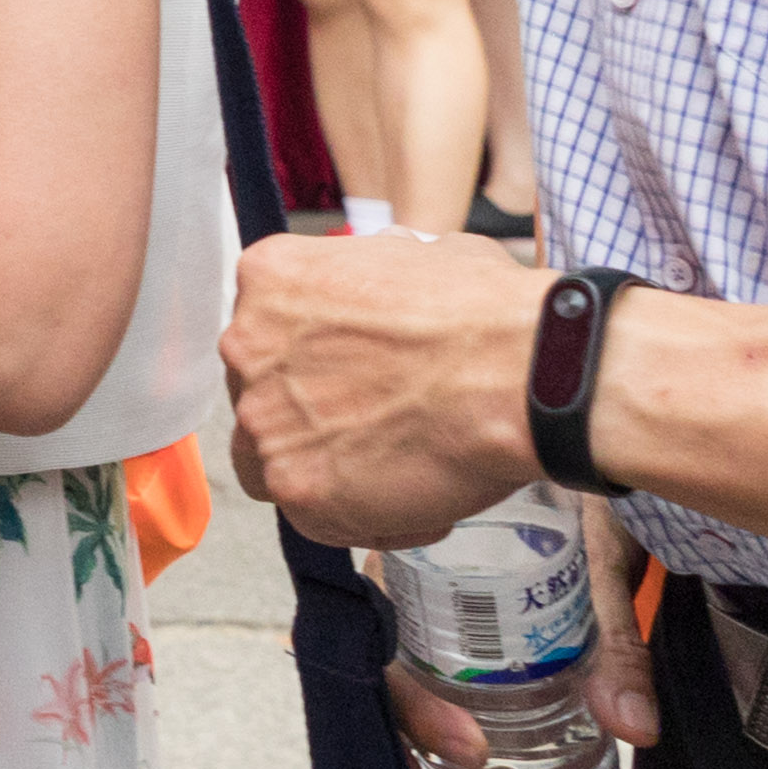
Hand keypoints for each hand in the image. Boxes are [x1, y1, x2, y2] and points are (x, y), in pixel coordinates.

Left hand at [223, 227, 540, 545]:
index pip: (266, 325)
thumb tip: (381, 277)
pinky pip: (316, 517)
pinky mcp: (295, 486)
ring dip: (324, 465)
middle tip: (378, 418)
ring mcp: (264, 421)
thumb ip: (372, 272)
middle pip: (262, 390)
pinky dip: (363, 517)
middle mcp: (247, 348)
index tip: (352, 368)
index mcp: (270, 279)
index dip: (314, 353)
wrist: (520, 373)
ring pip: (270, 457)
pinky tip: (417, 501)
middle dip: (313, 409)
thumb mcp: (418, 252)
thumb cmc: (484, 312)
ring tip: (396, 465)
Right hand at [383, 493, 662, 768]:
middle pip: (371, 693)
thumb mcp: (599, 562)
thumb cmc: (576, 490)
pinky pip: (414, 692)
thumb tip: (631, 726)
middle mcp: (396, 600)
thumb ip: (615, 642)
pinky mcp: (445, 637)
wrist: (584, 435)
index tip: (473, 750)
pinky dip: (430, 745)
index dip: (411, 713)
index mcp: (410, 569)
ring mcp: (414, 622)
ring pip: (384, 701)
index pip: (374, 650)